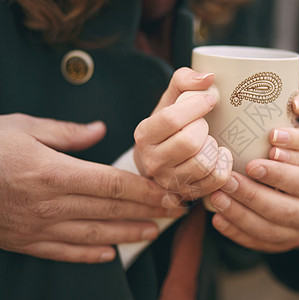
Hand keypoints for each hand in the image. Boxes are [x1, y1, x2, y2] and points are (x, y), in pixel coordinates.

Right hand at [0, 113, 184, 262]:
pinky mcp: (26, 241)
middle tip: (175, 211)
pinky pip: (65, 252)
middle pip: (113, 209)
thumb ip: (66, 132)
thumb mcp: (23, 128)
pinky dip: (90, 254)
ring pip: (96, 234)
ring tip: (153, 232)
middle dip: (149, 211)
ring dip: (128, 233)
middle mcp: (52, 204)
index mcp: (55, 172)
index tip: (169, 192)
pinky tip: (109, 254)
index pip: (115, 183)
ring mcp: (39, 227)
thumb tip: (99, 130)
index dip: (146, 190)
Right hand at [134, 68, 232, 205]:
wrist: (161, 158)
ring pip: (204, 164)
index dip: (197, 105)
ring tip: (209, 141)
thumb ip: (184, 80)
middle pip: (189, 143)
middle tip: (204, 125)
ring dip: (213, 148)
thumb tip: (209, 78)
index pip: (172, 119)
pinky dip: (224, 165)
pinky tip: (219, 156)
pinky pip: (216, 180)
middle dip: (204, 129)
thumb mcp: (170, 100)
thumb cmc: (170, 126)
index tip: (209, 100)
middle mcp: (152, 162)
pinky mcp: (188, 194)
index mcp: (144, 135)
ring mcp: (170, 182)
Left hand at [209, 90, 298, 251]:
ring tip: (216, 197)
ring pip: (269, 230)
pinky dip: (237, 233)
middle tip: (226, 180)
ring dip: (240, 215)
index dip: (279, 175)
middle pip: (285, 210)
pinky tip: (218, 220)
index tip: (252, 163)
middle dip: (253, 196)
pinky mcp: (283, 243)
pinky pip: (259, 243)